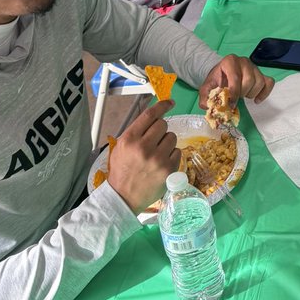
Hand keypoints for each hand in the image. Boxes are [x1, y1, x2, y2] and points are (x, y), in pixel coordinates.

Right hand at [108, 99, 179, 214]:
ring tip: (157, 153)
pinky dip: (172, 155)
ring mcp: (158, 158)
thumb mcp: (121, 147)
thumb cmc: (122, 171)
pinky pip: (178, 151)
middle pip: (163, 124)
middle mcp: (144, 147)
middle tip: (154, 141)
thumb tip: (155, 115)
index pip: (150, 115)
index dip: (162, 106)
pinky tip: (162, 163)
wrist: (123, 197)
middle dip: (160, 130)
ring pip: (172, 137)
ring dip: (167, 142)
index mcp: (129, 139)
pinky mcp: (169, 169)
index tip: (170, 103)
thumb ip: (136, 131)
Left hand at [198, 55, 273, 108]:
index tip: (231, 104)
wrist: (222, 74)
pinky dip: (264, 93)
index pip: (235, 77)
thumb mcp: (207, 87)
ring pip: (259, 82)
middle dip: (242, 93)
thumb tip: (207, 106)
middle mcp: (243, 61)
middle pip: (249, 80)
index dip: (234, 93)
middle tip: (236, 98)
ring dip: (251, 93)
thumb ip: (204, 96)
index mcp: (229, 61)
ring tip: (243, 96)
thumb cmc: (217, 80)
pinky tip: (256, 100)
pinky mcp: (261, 73)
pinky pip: (269, 82)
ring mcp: (254, 67)